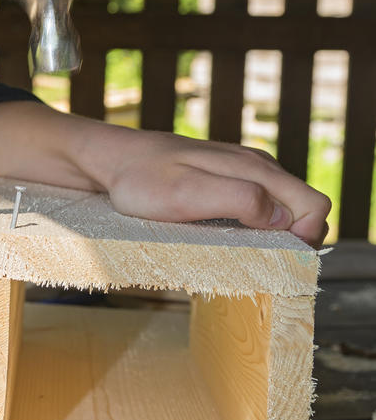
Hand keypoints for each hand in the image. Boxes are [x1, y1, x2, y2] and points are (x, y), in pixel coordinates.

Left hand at [0, 102, 330, 247]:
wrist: (105, 160)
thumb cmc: (139, 180)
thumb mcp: (185, 194)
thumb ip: (238, 199)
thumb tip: (282, 216)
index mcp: (254, 168)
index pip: (314, 206)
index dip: (306, 237)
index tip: (274, 257)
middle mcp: (255, 166)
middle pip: (304, 209)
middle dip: (292, 240)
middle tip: (255, 259)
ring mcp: (240, 171)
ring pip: (281, 208)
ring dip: (271, 235)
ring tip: (237, 250)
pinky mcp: (223, 179)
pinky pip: (257, 206)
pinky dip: (251, 226)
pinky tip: (224, 237)